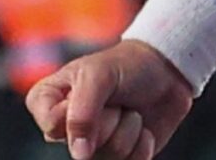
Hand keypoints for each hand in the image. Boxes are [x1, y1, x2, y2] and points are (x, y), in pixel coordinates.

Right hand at [26, 40, 194, 159]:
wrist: (166, 71)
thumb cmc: (127, 65)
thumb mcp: (99, 74)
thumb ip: (82, 112)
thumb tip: (79, 154)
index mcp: (49, 101)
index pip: (51, 125)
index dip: (77, 112)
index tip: (91, 90)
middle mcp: (66, 128)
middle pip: (80, 147)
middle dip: (109, 120)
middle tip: (116, 100)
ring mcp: (91, 146)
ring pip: (107, 157)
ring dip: (128, 130)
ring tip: (130, 111)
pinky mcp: (117, 157)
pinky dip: (142, 145)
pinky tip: (142, 129)